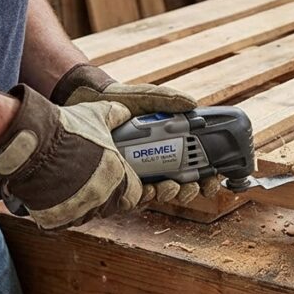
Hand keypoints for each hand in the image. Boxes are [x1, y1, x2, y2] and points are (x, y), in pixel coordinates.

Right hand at [0, 84, 141, 228]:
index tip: (139, 186)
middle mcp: (103, 199)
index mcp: (119, 178)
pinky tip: (60, 193)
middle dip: (112, 193)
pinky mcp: (58, 220)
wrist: (27, 144)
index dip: (139, 189)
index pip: (138, 194)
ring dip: (88, 200)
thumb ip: (114, 116)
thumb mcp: (93, 115)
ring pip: (91, 211)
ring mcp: (81, 211)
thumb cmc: (65, 131)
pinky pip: (67, 218)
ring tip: (76, 181)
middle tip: (102, 180)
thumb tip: (124, 111)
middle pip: (115, 204)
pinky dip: (66, 208)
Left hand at [51, 63, 221, 204]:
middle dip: (192, 190)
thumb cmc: (112, 99)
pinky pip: (139, 196)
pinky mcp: (121, 180)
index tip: (213, 181)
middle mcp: (154, 159)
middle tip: (193, 186)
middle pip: (182, 184)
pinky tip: (154, 189)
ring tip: (173, 186)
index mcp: (165, 143)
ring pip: (164, 192)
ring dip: (174, 194)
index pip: (193, 165)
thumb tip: (193, 104)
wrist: (80, 103)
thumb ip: (166, 100)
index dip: (206, 177)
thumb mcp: (143, 97)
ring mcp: (138, 171)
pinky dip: (151, 196)